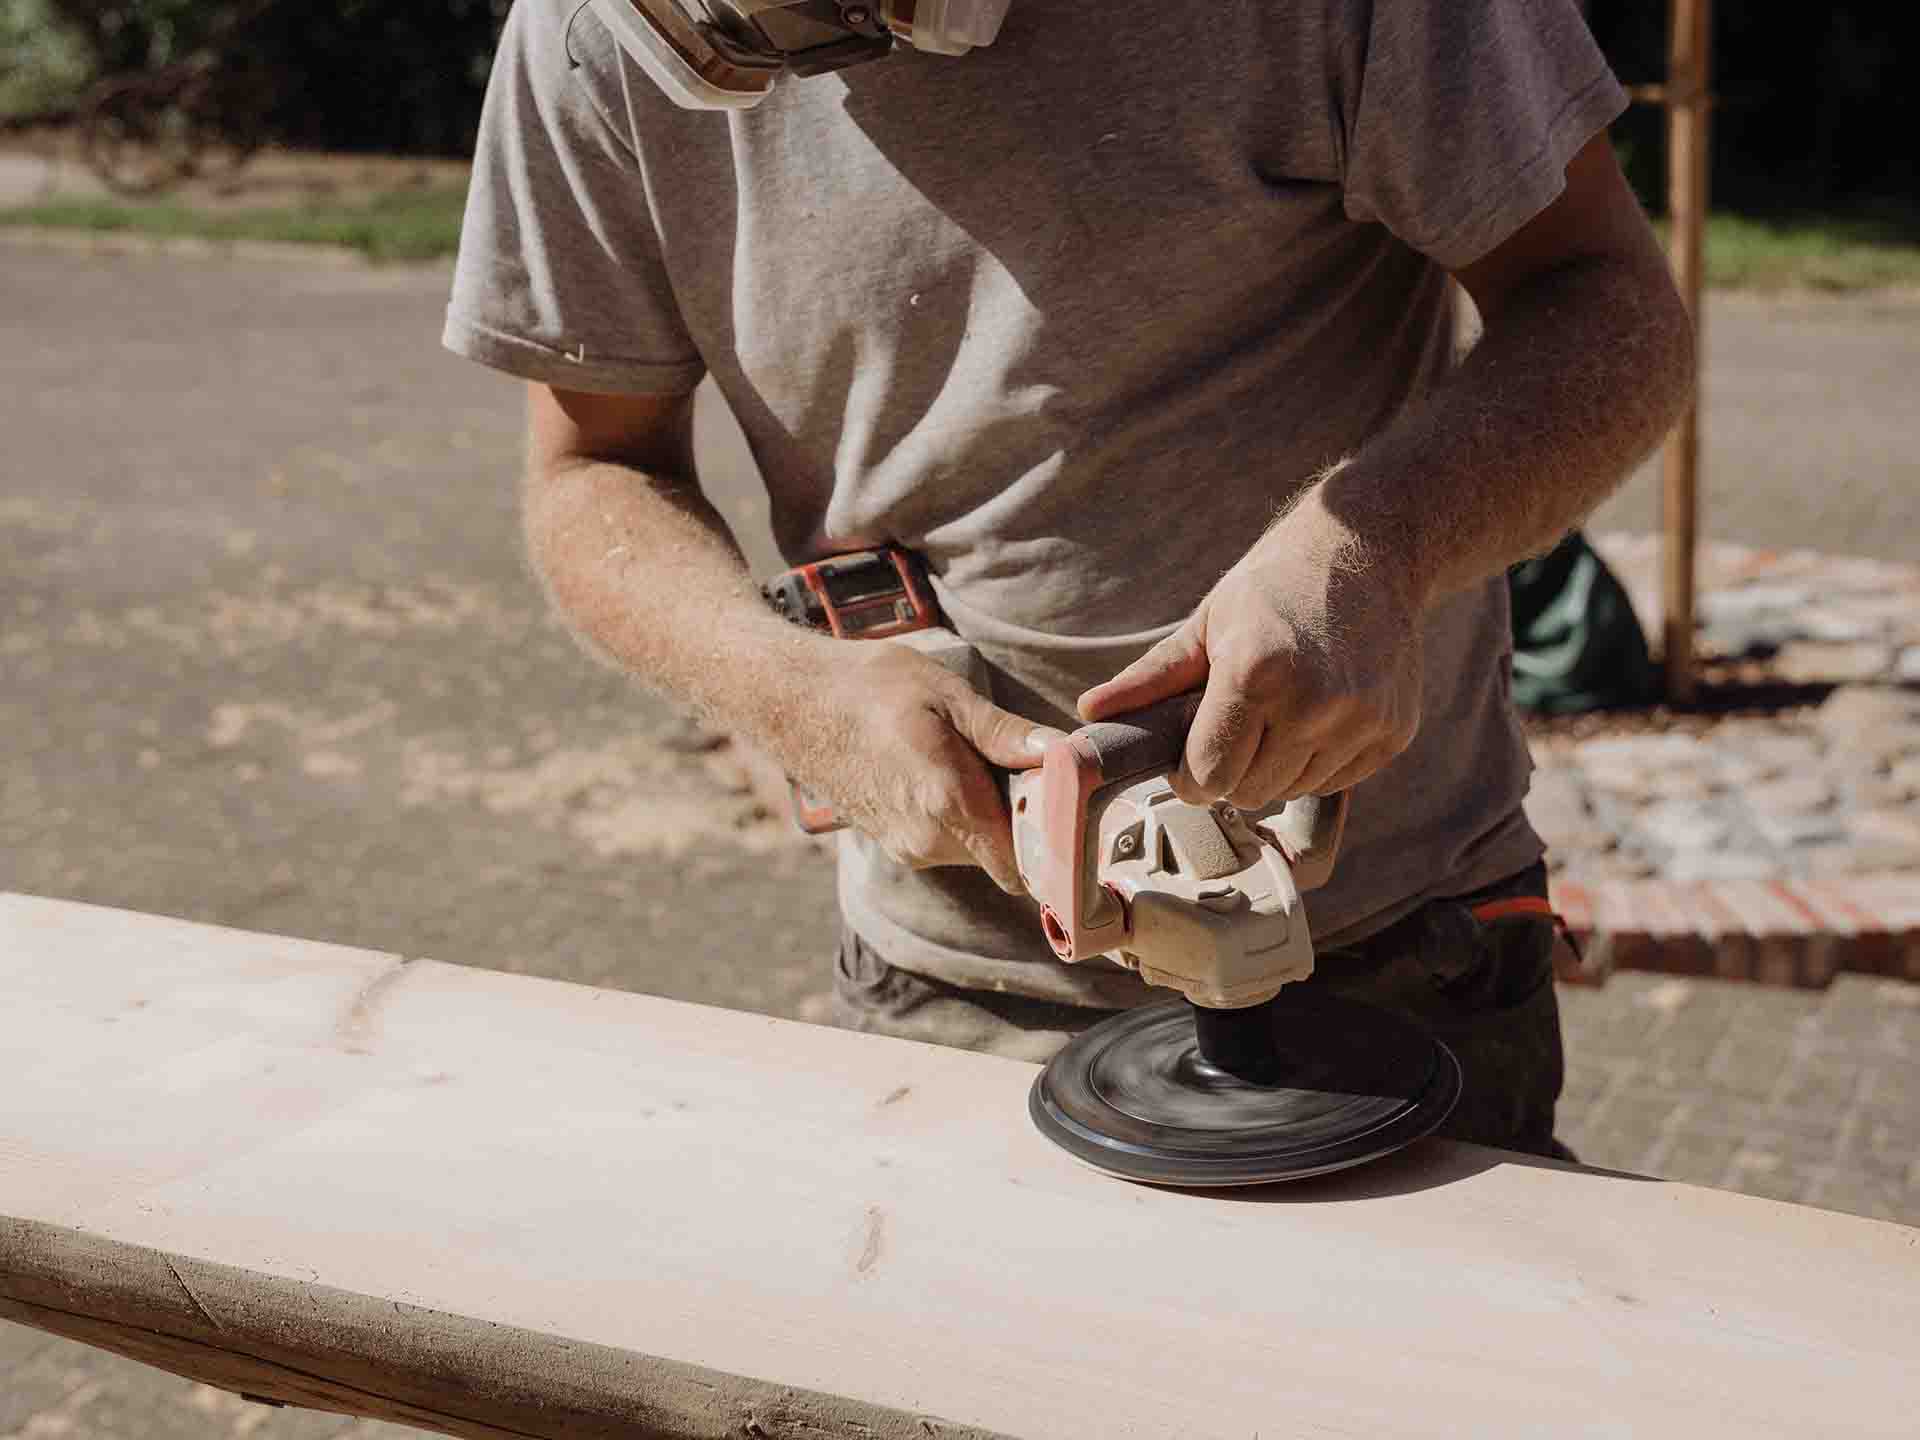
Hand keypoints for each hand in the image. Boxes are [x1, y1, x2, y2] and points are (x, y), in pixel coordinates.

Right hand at [784, 643, 1065, 892]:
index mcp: (949, 804)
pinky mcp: (892, 843)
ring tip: (971, 758)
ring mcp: (907, 847)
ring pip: (975, 847)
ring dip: (987, 815)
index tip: (1064, 806)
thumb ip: (1005, 734)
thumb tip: (1061, 754)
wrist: (791, 702)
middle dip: (1020, 818)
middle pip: (1005, 853)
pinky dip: (957, 815)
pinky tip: (941, 768)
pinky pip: (946, 841)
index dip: (1051, 841)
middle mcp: (929, 841)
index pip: (1025, 863)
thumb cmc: (868, 688)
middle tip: (1020, 764)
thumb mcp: (946, 694)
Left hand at [1077, 506, 1422, 808]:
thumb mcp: (1206, 623)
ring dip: (1275, 769)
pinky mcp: (1394, 732)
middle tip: (1232, 728)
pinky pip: (1336, 782)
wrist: (1367, 551)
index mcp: (1256, 671)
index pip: (1208, 774)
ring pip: (1293, 792)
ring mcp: (1361, 720)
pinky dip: (1317, 762)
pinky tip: (1317, 713)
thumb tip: (1090, 714)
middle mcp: (1315, 702)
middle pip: (1249, 793)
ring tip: (1277, 713)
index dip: (1189, 774)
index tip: (1188, 758)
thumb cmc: (1274, 586)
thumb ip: (1151, 678)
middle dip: (1229, 772)